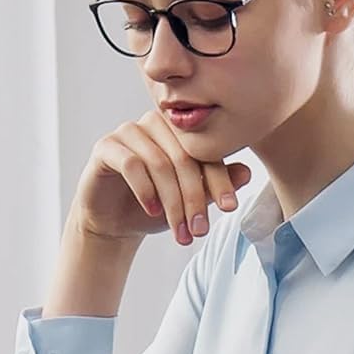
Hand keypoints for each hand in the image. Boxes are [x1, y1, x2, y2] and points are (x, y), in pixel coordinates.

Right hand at [72, 110, 252, 247]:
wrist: (112, 223)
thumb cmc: (152, 207)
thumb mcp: (188, 200)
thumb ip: (213, 185)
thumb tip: (247, 173)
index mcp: (179, 130)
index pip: (205, 151)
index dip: (220, 180)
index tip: (229, 208)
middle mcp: (155, 123)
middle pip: (183, 157)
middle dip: (193, 198)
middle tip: (199, 230)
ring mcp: (128, 132)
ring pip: (159, 163)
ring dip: (171, 201)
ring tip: (178, 230)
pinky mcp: (106, 147)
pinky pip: (131, 164)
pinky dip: (145, 190)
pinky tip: (152, 210)